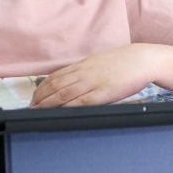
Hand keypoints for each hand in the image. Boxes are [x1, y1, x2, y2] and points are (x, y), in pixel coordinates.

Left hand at [30, 45, 152, 106]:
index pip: (56, 76)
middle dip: (40, 97)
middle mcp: (84, 72)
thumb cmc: (123, 63)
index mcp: (83, 65)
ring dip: (48, 103)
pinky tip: (59, 113)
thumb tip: (73, 81)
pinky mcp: (103, 92)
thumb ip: (86, 72)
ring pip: (64, 93)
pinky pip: (81, 100)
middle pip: (56, 85)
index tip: (33, 97)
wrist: (142, 60)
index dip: (42, 88)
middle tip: (30, 107)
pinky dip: (67, 107)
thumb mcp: (100, 63)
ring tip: (38, 112)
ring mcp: (93, 82)